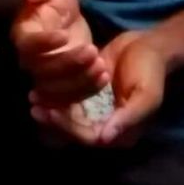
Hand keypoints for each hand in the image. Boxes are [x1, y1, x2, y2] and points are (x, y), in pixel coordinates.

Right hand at [11, 0, 108, 105]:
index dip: (44, 43)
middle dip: (69, 63)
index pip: (28, 45)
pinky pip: (70, 99)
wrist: (65, 21)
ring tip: (100, 65)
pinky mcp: (61, 88)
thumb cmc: (56, 2)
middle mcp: (29, 61)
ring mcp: (44, 78)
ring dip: (80, 81)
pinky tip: (104, 77)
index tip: (64, 34)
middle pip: (43, 72)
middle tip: (91, 49)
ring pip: (57, 90)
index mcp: (24, 35)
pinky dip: (87, 90)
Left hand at [33, 30, 166, 146]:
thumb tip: (105, 139)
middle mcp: (107, 127)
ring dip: (52, 108)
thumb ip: (127, 118)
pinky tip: (41, 86)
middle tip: (34, 105)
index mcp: (121, 133)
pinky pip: (71, 100)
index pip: (89, 138)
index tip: (51, 112)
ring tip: (33, 97)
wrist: (149, 45)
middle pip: (75, 130)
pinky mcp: (90, 94)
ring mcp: (97, 111)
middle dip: (54, 120)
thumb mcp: (146, 94)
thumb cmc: (150, 70)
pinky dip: (57, 95)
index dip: (69, 128)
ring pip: (70, 117)